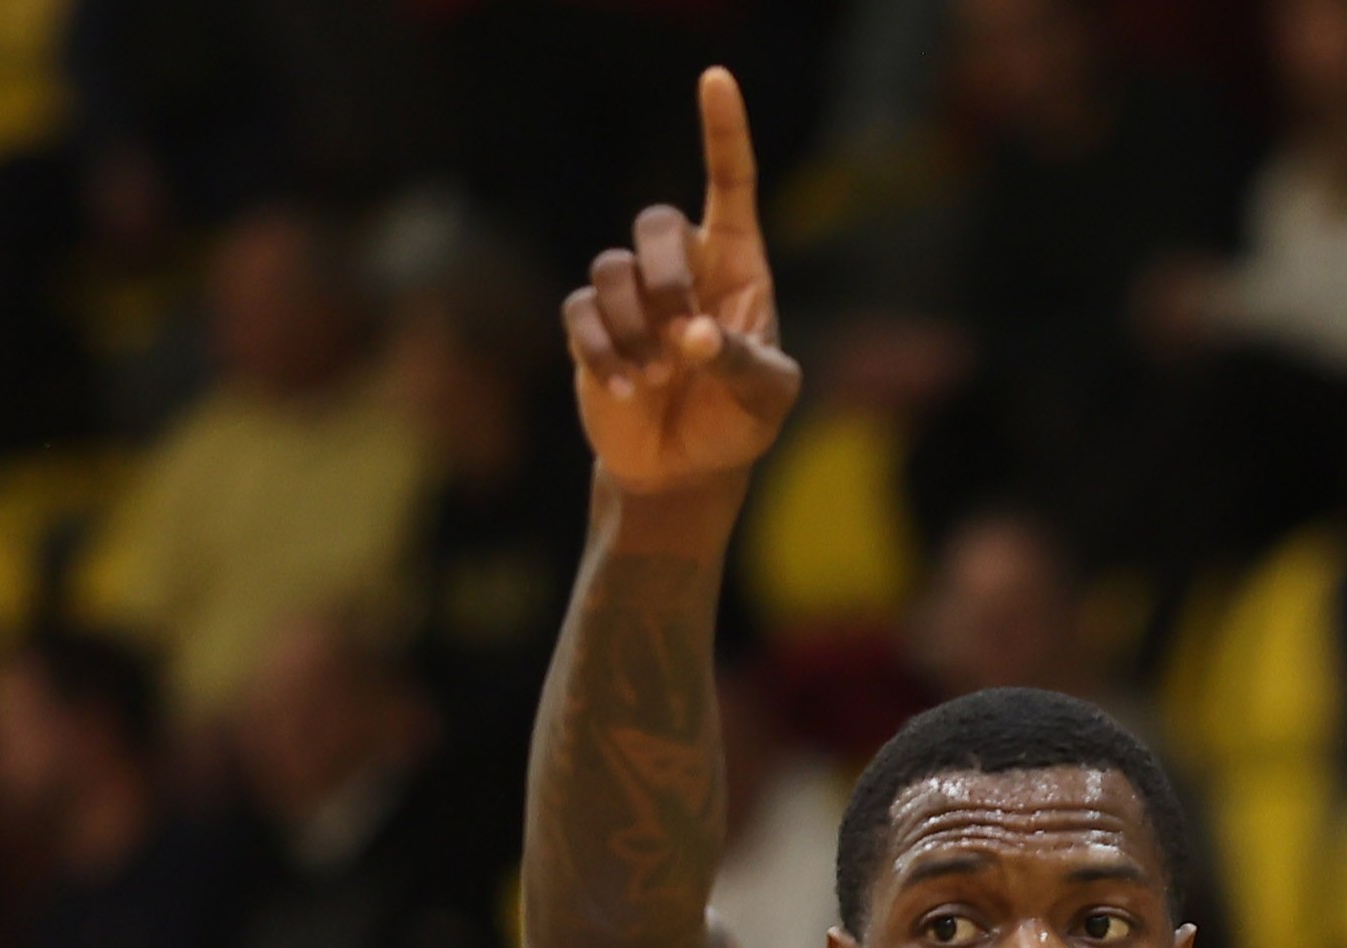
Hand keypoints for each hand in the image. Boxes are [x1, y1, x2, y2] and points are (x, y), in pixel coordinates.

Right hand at [563, 69, 801, 495]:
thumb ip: (740, 363)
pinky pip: (581, 312)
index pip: (729, 184)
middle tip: (681, 336)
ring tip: (659, 377)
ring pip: (611, 270)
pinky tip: (627, 387)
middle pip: (654, 222)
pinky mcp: (591, 326)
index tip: (715, 78)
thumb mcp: (766, 399)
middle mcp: (681, 268)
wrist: (685, 470)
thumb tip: (689, 337)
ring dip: (634, 328)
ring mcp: (631, 295)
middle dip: (664, 275)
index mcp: (737, 267)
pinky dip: (602, 350)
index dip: (723, 131)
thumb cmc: (738, 423)